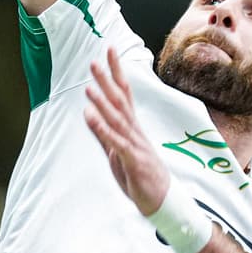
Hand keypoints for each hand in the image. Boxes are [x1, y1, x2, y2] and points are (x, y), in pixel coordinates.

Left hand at [84, 47, 169, 215]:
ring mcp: (135, 144)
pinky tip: (90, 116)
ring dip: (102, 103)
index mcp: (132, 127)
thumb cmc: (141, 175)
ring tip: (89, 87)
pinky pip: (116, 142)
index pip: (124, 93)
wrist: (163, 201)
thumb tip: (88, 113)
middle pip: (121, 101)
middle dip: (108, 80)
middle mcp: (135, 131)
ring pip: (118, 119)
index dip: (116, 72)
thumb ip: (102, 133)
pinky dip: (102, 128)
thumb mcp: (116, 152)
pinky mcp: (132, 160)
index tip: (110, 51)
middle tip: (95, 61)